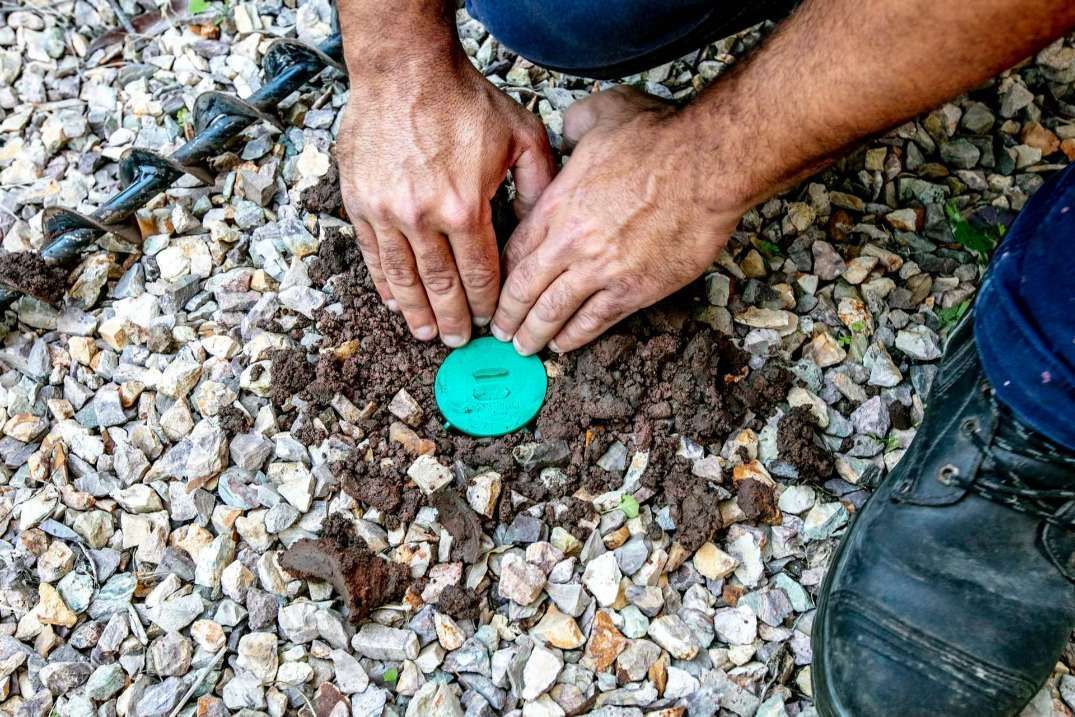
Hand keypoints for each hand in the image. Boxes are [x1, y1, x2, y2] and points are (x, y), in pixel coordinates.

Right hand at [336, 51, 554, 345]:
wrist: (405, 70)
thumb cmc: (465, 100)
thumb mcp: (522, 136)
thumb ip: (537, 184)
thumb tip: (541, 227)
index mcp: (466, 208)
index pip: (479, 274)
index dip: (487, 304)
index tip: (492, 321)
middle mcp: (424, 218)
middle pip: (442, 286)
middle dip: (454, 320)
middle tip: (459, 340)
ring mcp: (388, 213)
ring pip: (405, 279)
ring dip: (417, 312)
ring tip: (427, 334)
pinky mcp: (360, 203)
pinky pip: (374, 256)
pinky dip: (385, 284)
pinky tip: (395, 301)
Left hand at [490, 86, 749, 354]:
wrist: (707, 163)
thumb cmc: (660, 137)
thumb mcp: (603, 114)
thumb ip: (574, 125)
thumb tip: (567, 128)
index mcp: (558, 203)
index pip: (515, 249)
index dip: (500, 274)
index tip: (495, 286)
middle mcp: (571, 242)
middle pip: (525, 288)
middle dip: (508, 314)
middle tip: (500, 330)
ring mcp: (602, 270)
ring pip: (553, 312)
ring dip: (534, 333)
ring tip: (525, 346)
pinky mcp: (634, 290)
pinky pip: (594, 322)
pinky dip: (575, 337)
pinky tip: (563, 345)